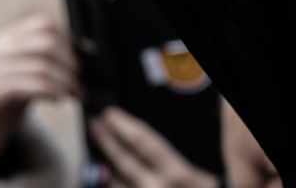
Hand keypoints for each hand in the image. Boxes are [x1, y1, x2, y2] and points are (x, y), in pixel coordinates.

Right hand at [0, 15, 80, 167]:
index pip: (44, 24)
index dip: (68, 42)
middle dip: (70, 63)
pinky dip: (50, 91)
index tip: (79, 61)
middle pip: (46, 43)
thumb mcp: (26, 68)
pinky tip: (58, 100)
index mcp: (7, 38)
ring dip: (65, 81)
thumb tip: (88, 54)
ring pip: (41, 65)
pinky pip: (28, 86)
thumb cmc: (11, 93)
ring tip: (74, 94)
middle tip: (80, 81)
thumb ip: (46, 56)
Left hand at [88, 107, 216, 187]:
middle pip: (124, 162)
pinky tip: (109, 182)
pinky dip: (112, 187)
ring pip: (115, 185)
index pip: (146, 144)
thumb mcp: (201, 181)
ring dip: (106, 172)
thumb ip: (179, 171)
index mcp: (178, 176)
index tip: (108, 114)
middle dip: (107, 142)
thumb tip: (154, 155)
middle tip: (93, 125)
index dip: (125, 127)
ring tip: (100, 159)